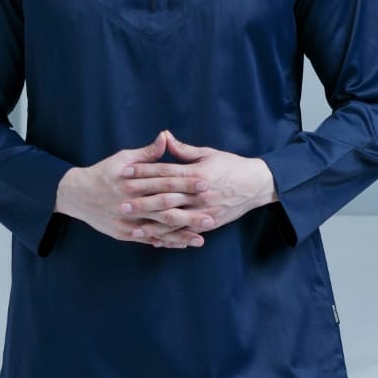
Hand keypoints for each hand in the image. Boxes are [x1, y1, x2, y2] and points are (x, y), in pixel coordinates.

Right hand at [55, 129, 213, 247]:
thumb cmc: (104, 173)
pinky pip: (148, 239)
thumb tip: (165, 137)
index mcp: (133, 181)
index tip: (206, 183)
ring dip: (181, 234)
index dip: (186, 182)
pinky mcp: (124, 233)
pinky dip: (165, 242)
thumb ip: (147, 152)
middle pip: (165, 207)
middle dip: (189, 213)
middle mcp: (130, 201)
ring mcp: (127, 220)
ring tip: (202, 238)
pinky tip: (182, 244)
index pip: (164, 180)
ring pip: (158, 228)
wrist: (76, 195)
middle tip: (212, 216)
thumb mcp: (123, 158)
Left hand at [121, 128, 274, 248]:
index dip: (143, 172)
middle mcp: (199, 193)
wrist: (256, 184)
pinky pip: (186, 232)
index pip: (164, 171)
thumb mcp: (208, 154)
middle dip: (142, 201)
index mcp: (196, 173)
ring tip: (133, 228)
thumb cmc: (230, 166)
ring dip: (152, 225)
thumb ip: (183, 150)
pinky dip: (170, 237)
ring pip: (174, 219)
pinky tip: (155, 240)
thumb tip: (164, 137)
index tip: (125, 173)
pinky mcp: (210, 222)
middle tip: (121, 203)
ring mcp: (204, 210)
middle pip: (165, 197)